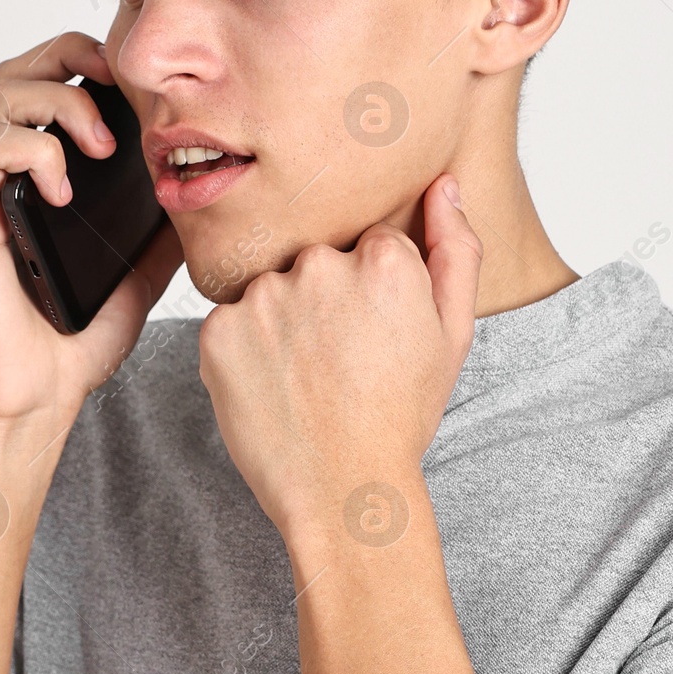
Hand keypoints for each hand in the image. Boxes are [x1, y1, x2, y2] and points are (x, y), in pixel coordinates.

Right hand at [0, 33, 183, 437]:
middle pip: (20, 70)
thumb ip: (159, 233)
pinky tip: (64, 188)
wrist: (32, 400)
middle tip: (114, 85)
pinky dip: (35, 151)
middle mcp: (9, 176)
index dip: (90, 62)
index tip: (135, 80)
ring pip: (2, 96)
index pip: (54, 84)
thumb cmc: (70, 346)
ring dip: (61, 102)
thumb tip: (201, 191)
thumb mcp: (140, 277)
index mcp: (45, 178)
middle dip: (69, 55)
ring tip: (98, 145)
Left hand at [196, 173, 481, 541]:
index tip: (374, 336)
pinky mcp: (216, 330)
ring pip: (271, 291)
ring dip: (281, 322)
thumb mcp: (452, 334)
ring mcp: (263, 297)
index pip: (367, 247)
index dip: (371, 294)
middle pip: (316, 262)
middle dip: (323, 301)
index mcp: (382, 260)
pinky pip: (230, 323)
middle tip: (339, 362)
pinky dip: (244, 350)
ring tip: (305, 377)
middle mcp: (319, 265)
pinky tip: (272, 386)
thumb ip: (455, 249)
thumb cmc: (401, 415)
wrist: (341, 489)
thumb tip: (444, 184)